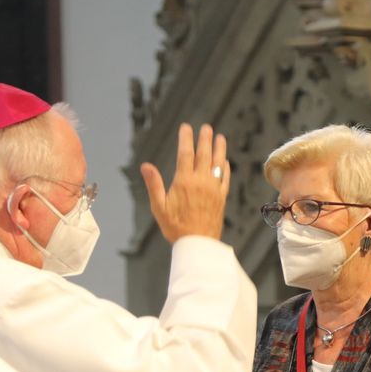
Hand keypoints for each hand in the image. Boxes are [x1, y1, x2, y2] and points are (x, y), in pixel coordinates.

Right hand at [139, 123, 229, 242]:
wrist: (198, 244)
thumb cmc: (176, 227)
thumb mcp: (159, 207)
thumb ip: (154, 184)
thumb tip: (145, 166)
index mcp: (184, 182)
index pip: (186, 154)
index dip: (186, 139)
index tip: (186, 127)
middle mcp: (201, 182)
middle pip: (204, 155)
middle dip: (205, 139)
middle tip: (206, 127)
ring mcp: (213, 189)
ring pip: (218, 164)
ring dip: (219, 149)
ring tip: (220, 137)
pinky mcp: (221, 198)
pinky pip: (225, 179)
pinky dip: (225, 168)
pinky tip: (225, 162)